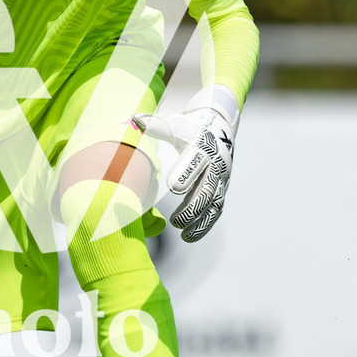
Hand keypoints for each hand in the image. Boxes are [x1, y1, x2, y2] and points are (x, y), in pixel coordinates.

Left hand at [133, 86, 238, 241]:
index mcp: (203, 146)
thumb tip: (135, 119)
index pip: (196, 160)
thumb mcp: (175, 124)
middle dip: (193, 206)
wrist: (220, 127)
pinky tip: (190, 236)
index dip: (186, 172)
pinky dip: (205, 225)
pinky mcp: (222, 190)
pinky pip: (216, 210)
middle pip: (207, 188)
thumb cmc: (190, 128)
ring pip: (213, 203)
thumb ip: (156, 125)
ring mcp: (221, 179)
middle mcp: (216, 164)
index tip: (172, 186)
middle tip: (175, 221)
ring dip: (200, 221)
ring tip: (183, 234)